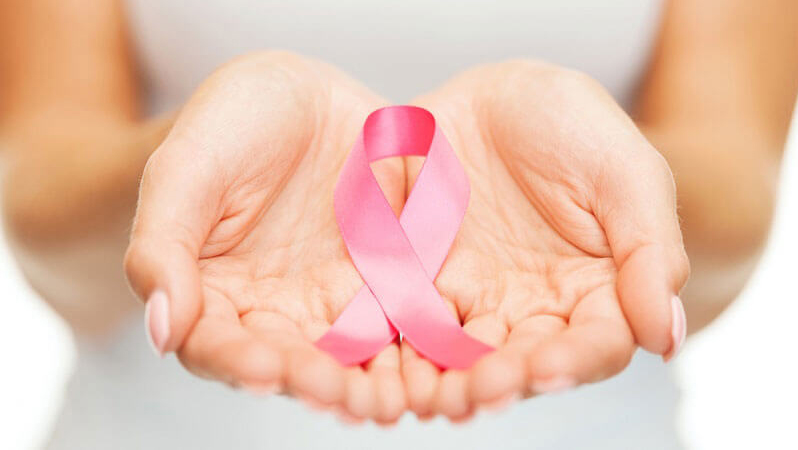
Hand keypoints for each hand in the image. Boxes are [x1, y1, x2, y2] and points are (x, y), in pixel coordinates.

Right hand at [124, 51, 408, 423]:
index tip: (263, 369)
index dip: (237, 361)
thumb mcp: (186, 170)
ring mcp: (336, 301)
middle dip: (315, 382)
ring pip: (354, 356)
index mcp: (214, 296)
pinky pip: (406, 319)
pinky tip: (436, 356)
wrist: (300, 96)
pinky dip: (419, 343)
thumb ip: (163, 246)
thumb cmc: (228, 127)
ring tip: (389, 397)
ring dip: (371, 382)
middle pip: (292, 364)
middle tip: (337, 392)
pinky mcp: (389, 281)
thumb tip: (162, 331)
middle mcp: (277, 312)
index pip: (217, 345)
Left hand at [400, 61, 688, 420]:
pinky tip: (393, 368)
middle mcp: (536, 308)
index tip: (548, 368)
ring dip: (450, 380)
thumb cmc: (572, 126)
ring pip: (465, 355)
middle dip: (504, 380)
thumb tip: (666, 340)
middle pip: (524, 362)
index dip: (575, 361)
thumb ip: (650, 250)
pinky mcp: (422, 283)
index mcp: (597, 290)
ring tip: (436, 394)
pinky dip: (402, 350)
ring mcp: (476, 298)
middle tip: (482, 390)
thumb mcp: (625, 172)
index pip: (595, 343)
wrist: (494, 96)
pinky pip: (410, 323)